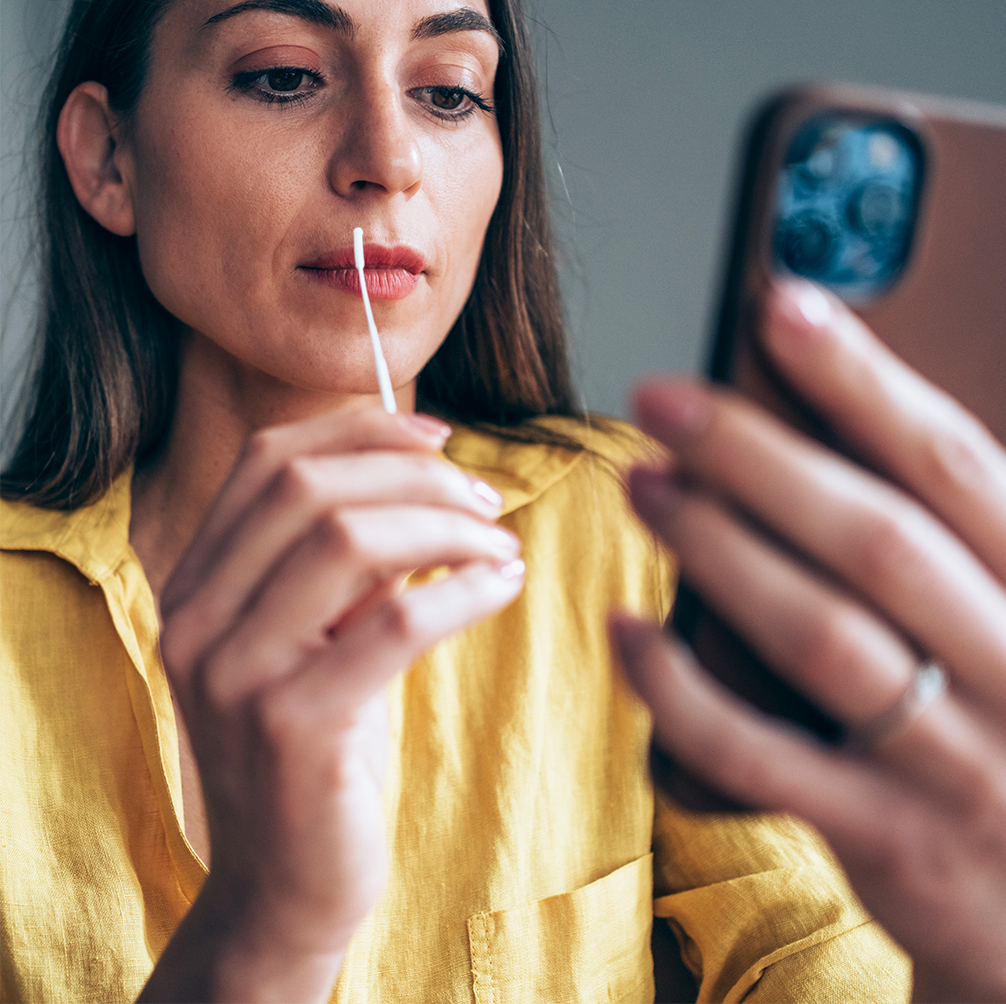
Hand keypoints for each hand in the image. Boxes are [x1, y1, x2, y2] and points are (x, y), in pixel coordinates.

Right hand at [145, 406, 522, 1002]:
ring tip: (501, 545)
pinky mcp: (293, 727)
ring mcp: (237, 674)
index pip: (269, 460)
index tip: (441, 436)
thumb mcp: (314, 635)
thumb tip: (430, 475)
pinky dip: (463, 589)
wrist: (282, 881)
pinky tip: (503, 585)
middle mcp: (198, 619)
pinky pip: (394, 622)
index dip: (361, 429)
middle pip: (310, 489)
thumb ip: (345, 560)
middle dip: (417, 476)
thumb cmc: (318, 744)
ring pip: (350, 541)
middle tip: (487, 499)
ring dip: (448, 528)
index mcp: (196, 583)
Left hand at [614, 280, 1005, 1003]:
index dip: (864, 376)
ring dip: (715, 551)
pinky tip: (627, 629)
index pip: (956, 462)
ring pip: (816, 637)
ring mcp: (963, 767)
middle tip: (663, 399)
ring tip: (641, 484)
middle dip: (757, 457)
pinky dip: (684, 690)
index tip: (780, 304)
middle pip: (873, 540)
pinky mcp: (890, 839)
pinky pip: (762, 757)